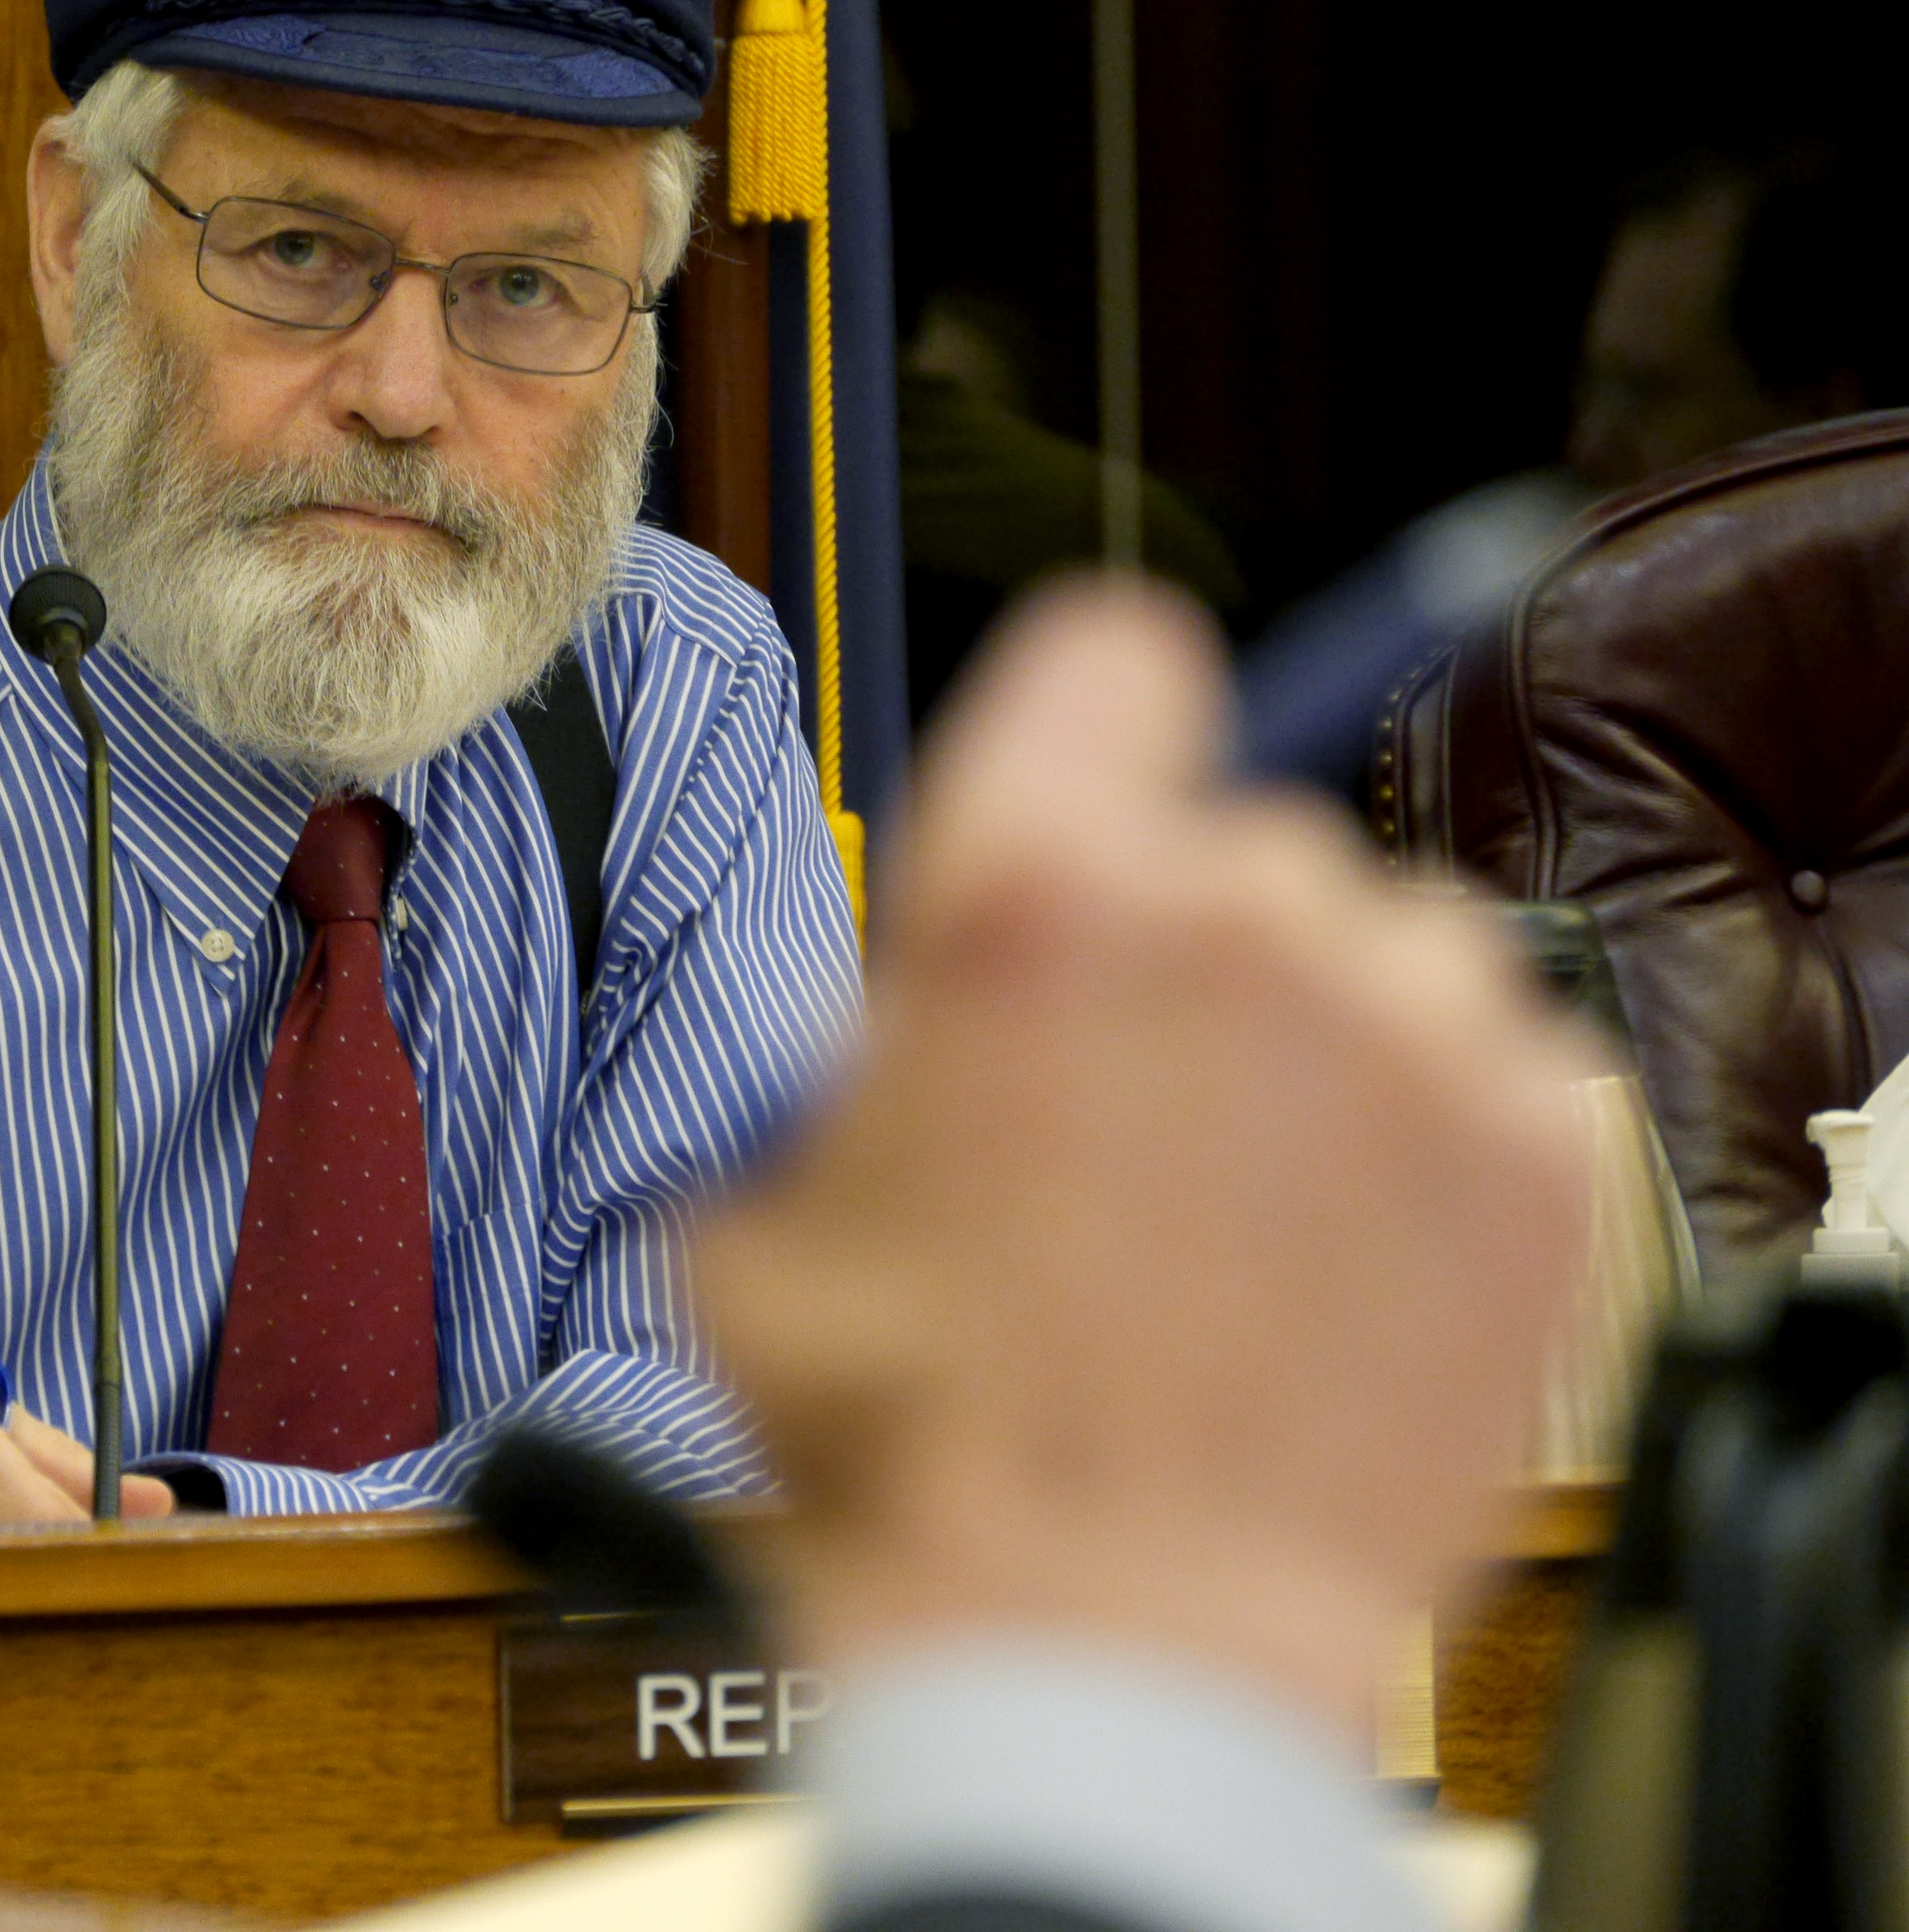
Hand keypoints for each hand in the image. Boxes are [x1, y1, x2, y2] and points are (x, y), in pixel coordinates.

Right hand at [698, 581, 1596, 1736]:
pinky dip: (1449, 1144)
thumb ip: (834, 1072)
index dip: (1099, 724)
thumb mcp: (757, 1214)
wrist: (1103, 1640)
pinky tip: (1358, 1258)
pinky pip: (1509, 1070)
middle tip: (1139, 1120)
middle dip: (1197, 958)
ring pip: (1391, 952)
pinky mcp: (1539, 1155)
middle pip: (1244, 847)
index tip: (1107, 790)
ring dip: (1334, 1041)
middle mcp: (1230, 920)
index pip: (1113, 654)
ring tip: (1259, 1205)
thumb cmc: (919, 1443)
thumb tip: (877, 1053)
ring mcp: (1408, 1030)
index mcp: (1024, 897)